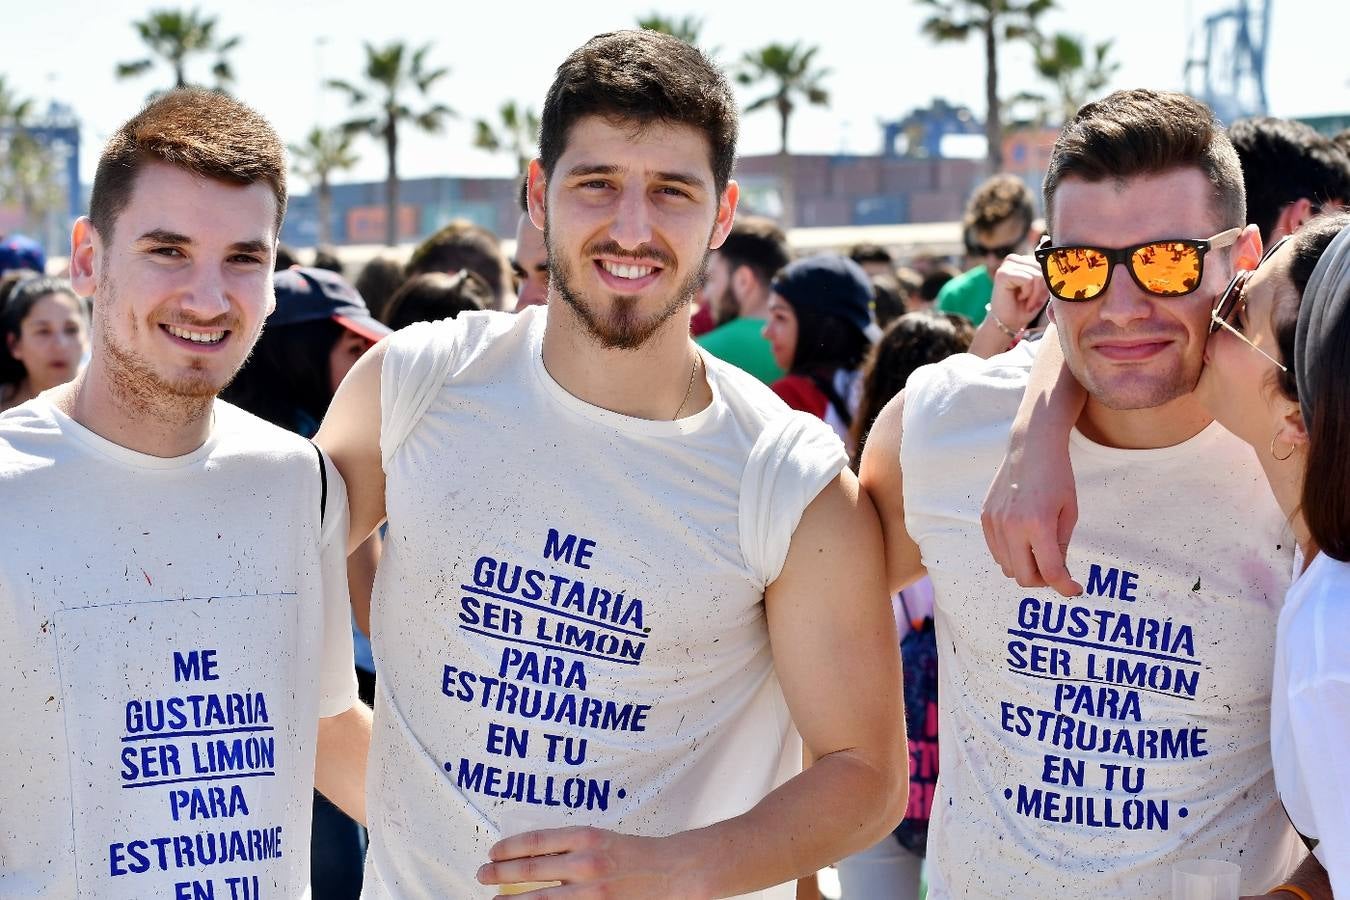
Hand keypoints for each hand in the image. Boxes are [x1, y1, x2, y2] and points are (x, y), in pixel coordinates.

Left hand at [478, 826, 707, 898]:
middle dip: (500, 874)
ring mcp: (592, 892)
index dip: (508, 848)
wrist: (674, 872)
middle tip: (483, 875)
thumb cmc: (638, 854)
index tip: (493, 852)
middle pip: (530, 870)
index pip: (535, 841)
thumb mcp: (602, 839)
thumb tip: (532, 856)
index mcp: (586, 838)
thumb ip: (570, 846)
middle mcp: (586, 863)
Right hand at [981, 429, 1082, 596]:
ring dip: (1025, 568)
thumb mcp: (1070, 512)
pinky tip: (1024, 540)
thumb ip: (1062, 545)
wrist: (1030, 447)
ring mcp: (995, 523)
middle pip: (1024, 577)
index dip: (1065, 587)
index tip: (1074, 590)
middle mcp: (1012, 526)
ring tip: (1040, 553)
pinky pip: (996, 551)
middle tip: (1056, 571)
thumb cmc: (1057, 476)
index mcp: (1038, 524)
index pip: (1051, 571)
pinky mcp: (985, 518)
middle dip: (1042, 581)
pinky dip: (1011, 555)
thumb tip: (1056, 573)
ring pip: (1007, 568)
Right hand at [989, 253, 1050, 332]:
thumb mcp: (1042, 288)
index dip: (1047, 282)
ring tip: (1025, 300)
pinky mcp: (1002, 274)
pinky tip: (1019, 298)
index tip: (1038, 296)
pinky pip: (1028, 280)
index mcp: (1023, 259)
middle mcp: (1013, 259)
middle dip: (1041, 289)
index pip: (1047, 263)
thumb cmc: (1025, 307)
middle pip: (1043, 268)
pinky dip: (1028, 294)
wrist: (1008, 323)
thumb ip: (1048, 275)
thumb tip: (1057, 269)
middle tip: (1031, 300)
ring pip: (1037, 275)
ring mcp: (1006, 265)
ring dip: (1034, 293)